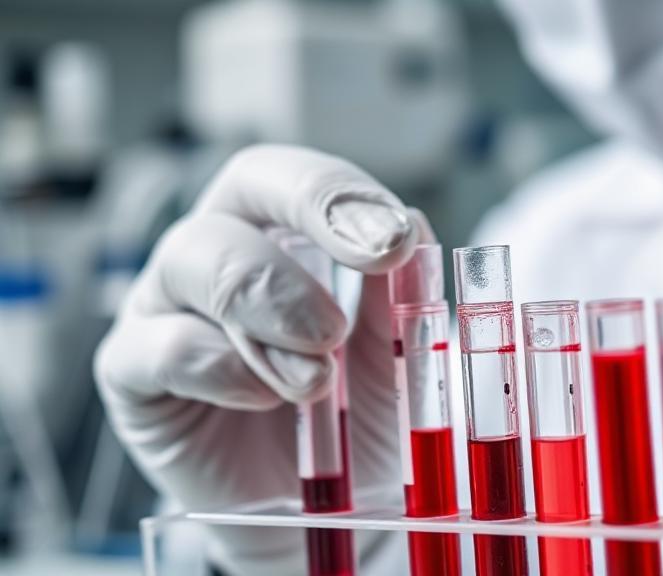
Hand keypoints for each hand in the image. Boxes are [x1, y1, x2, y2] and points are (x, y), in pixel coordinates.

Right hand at [94, 145, 430, 573]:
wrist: (324, 512)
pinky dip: (219, 367)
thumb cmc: (358, 417)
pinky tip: (265, 397)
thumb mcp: (398, 356)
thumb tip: (410, 223)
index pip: (294, 177)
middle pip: (238, 192)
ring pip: (190, 258)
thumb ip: (402, 294)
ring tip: (320, 377)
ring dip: (268, 309)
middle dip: (305, 227)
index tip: (392, 238)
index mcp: (284, 233)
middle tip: (354, 296)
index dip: (336, 193)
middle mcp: (221, 253)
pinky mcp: (134, 374)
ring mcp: (168, 306)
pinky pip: (158, 347)